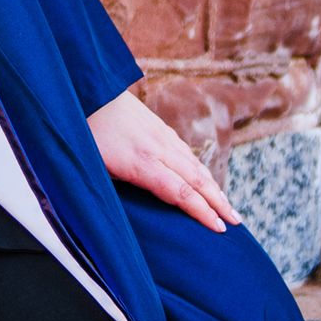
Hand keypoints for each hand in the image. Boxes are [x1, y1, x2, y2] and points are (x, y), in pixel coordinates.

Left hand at [87, 90, 239, 233]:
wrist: (89, 91)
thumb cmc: (85, 135)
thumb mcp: (95, 169)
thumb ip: (116, 190)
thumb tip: (123, 214)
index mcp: (142, 164)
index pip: (181, 193)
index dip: (202, 213)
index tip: (218, 228)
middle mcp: (158, 150)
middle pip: (197, 181)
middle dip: (219, 204)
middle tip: (236, 222)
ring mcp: (162, 136)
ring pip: (195, 166)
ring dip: (215, 188)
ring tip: (228, 206)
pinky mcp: (161, 128)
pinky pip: (187, 153)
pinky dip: (201, 170)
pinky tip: (207, 181)